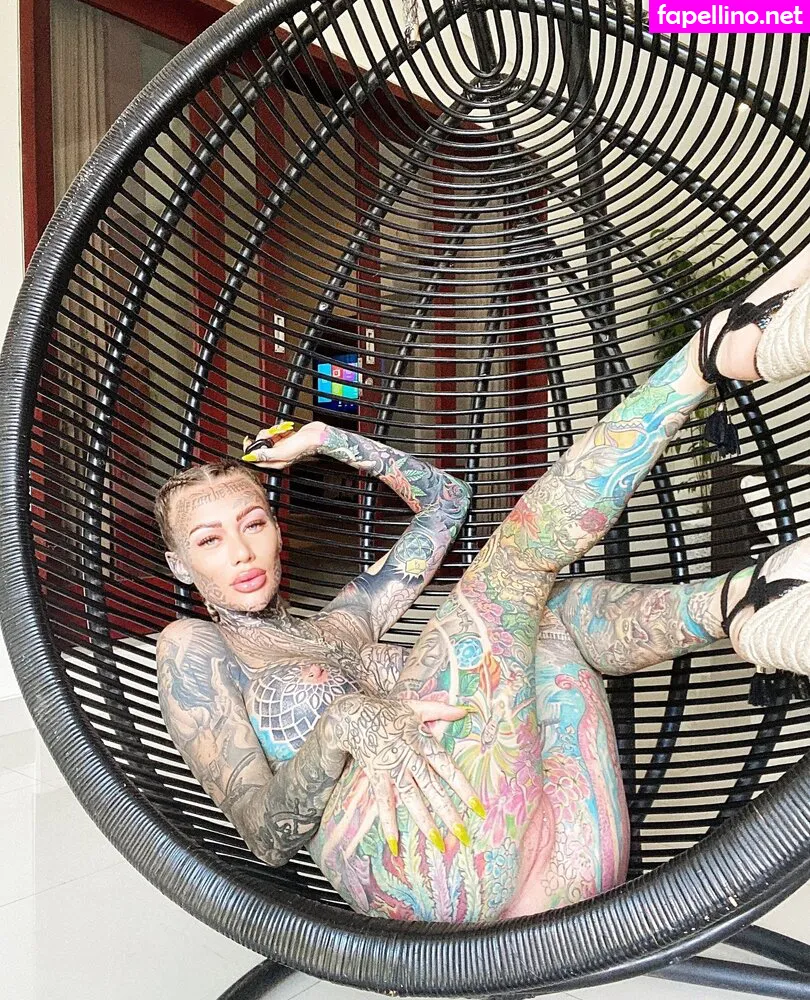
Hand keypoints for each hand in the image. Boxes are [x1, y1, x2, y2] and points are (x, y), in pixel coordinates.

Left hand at [241, 421, 325, 470]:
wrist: (318, 436)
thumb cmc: (305, 446)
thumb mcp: (283, 451)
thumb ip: (266, 454)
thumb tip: (252, 456)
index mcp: (277, 462)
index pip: (257, 459)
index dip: (250, 450)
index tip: (248, 441)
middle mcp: (278, 455)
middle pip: (262, 446)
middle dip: (264, 437)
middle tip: (271, 434)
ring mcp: (282, 446)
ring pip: (268, 438)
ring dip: (272, 432)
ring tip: (280, 431)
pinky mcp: (286, 438)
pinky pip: (276, 432)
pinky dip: (279, 429)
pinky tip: (285, 430)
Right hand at [326, 693, 483, 855]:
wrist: (352, 715)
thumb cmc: (386, 711)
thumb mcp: (416, 706)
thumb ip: (442, 710)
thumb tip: (466, 710)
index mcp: (424, 742)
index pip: (448, 769)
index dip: (464, 789)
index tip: (479, 809)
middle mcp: (411, 758)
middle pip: (433, 789)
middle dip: (449, 813)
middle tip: (464, 836)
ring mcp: (393, 769)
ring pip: (411, 798)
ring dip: (425, 822)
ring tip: (437, 843)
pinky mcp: (376, 776)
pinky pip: (383, 802)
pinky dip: (388, 823)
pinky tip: (394, 843)